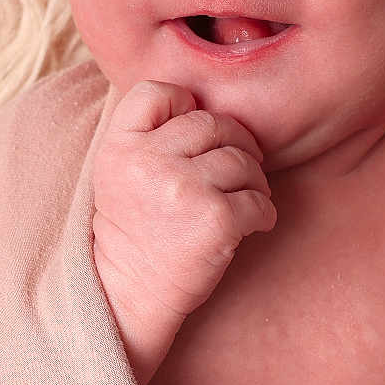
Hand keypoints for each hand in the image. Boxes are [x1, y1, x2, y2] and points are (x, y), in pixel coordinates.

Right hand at [91, 80, 276, 330]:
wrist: (130, 292)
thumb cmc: (134, 230)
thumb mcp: (119, 172)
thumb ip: (148, 135)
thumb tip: (202, 105)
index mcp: (121, 146)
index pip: (158, 91)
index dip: (184, 103)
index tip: (196, 132)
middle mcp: (150, 161)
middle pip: (213, 123)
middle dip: (235, 143)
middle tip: (240, 167)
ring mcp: (184, 188)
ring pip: (242, 160)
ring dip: (254, 179)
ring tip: (247, 197)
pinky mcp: (216, 219)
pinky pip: (259, 200)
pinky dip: (264, 212)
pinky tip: (253, 223)